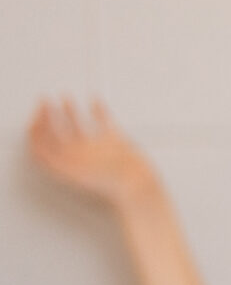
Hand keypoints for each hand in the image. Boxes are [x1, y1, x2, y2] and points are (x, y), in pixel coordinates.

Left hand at [27, 98, 158, 210]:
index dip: (35, 129)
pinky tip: (95, 100)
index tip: (36, 114)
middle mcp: (78, 156)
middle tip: (44, 101)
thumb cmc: (112, 184)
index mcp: (67, 165)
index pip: (41, 146)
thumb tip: (36, 145)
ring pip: (77, 127)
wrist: (140, 188)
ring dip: (69, 111)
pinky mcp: (116, 144)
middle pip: (55, 134)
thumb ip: (53, 159)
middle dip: (47, 116)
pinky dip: (99, 110)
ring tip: (65, 97)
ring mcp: (97, 149)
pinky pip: (104, 123)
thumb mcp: (74, 172)